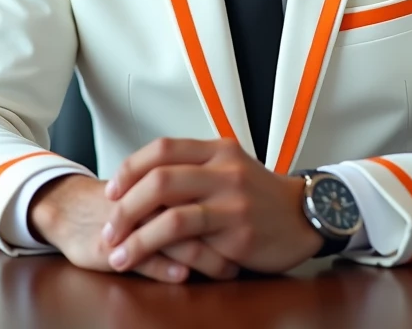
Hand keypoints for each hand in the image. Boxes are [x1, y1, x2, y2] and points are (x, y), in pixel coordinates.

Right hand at [28, 173, 238, 281]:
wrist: (69, 209)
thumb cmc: (120, 201)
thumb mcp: (153, 187)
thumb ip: (185, 186)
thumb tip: (228, 199)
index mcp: (162, 173)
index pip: (203, 183)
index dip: (231, 203)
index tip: (255, 225)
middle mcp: (148, 194)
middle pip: (194, 206)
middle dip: (224, 234)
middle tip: (245, 251)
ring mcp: (131, 219)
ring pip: (174, 234)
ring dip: (204, 256)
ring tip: (226, 269)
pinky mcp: (113, 246)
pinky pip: (144, 257)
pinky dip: (167, 266)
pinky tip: (185, 275)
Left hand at [102, 137, 323, 274]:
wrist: (303, 216)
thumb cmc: (260, 196)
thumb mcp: (230, 168)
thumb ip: (194, 167)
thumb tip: (143, 181)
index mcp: (217, 149)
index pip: (163, 148)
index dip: (131, 169)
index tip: (112, 190)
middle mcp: (223, 169)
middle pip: (160, 178)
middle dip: (125, 206)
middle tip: (108, 228)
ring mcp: (232, 199)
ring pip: (170, 212)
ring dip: (136, 236)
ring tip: (117, 254)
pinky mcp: (237, 231)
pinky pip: (190, 239)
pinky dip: (160, 250)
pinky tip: (148, 262)